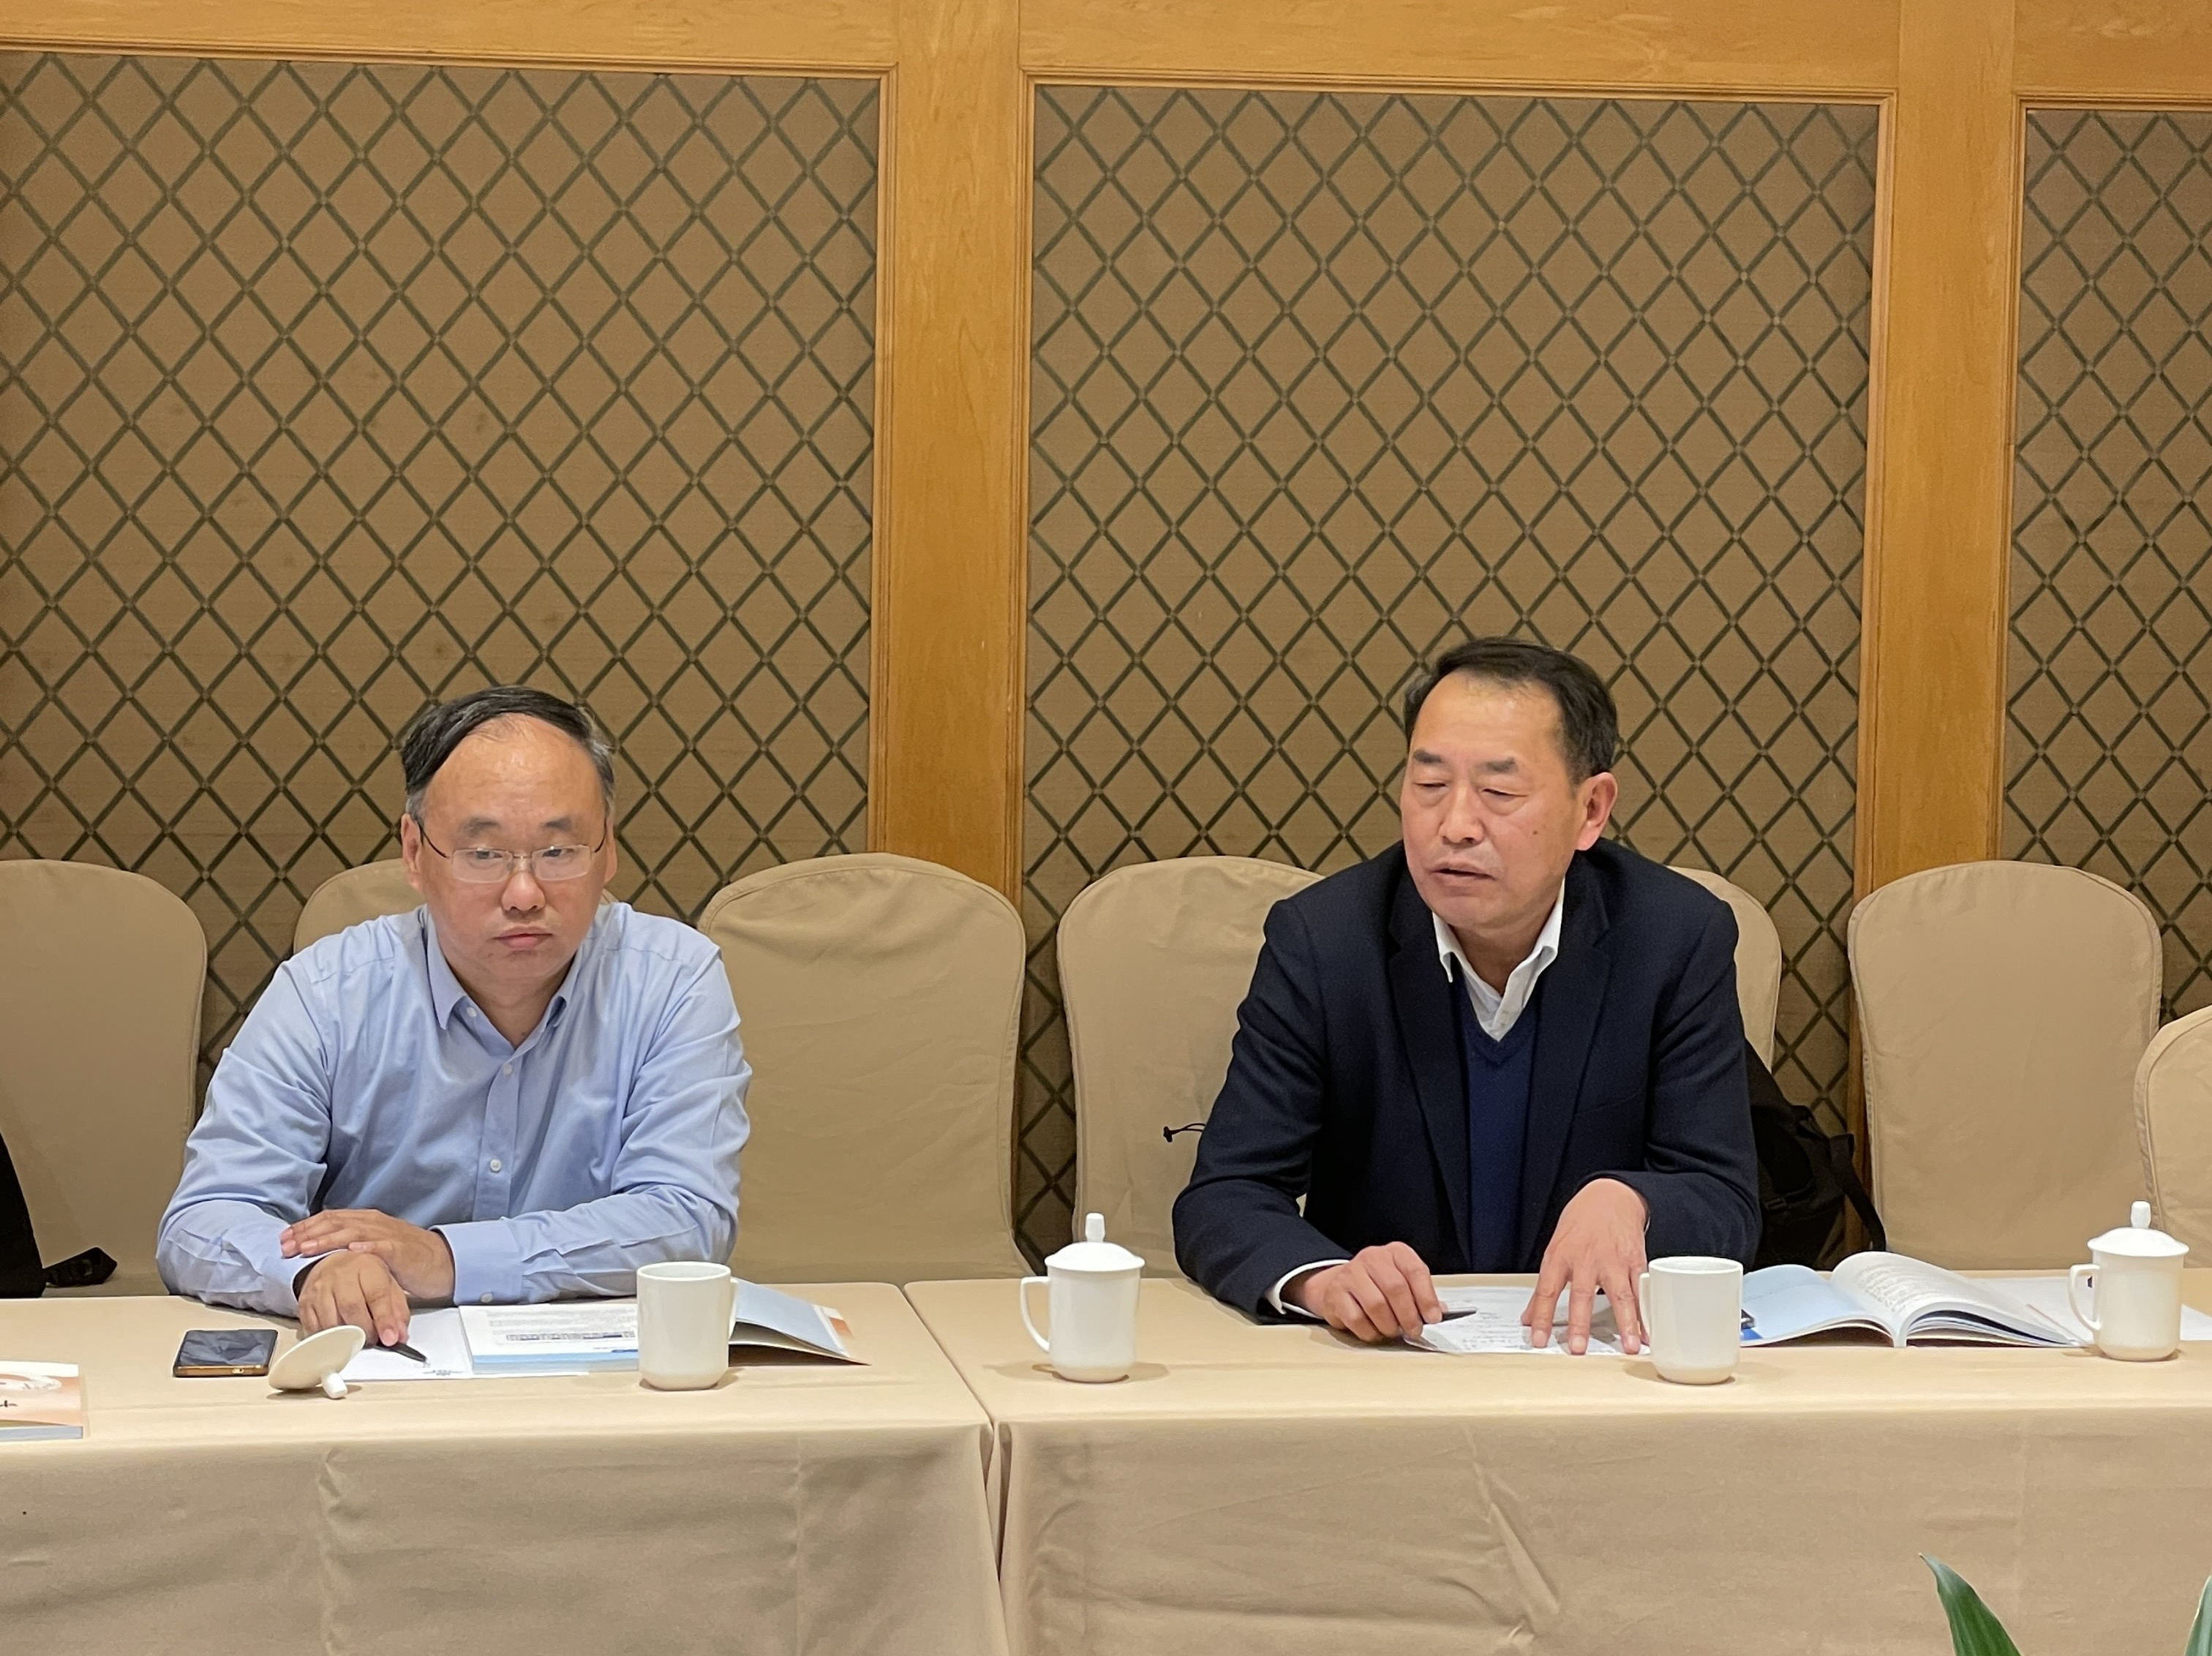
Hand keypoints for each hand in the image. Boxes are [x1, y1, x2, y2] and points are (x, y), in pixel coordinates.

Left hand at [281, 1209, 455, 1300]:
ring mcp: (387, 1234)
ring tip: (308, 1248)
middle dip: (307, 1233)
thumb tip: (319, 1251)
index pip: (328, 1218)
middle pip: (335, 1222)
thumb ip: (349, 1244)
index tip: (283, 1239)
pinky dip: (366, 1246)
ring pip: (353, 1231)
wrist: (440, 1262)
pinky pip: (382, 1246)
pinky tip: (352, 1249)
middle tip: (287, 1246)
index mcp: (365, 1221)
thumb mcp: (372, 1246)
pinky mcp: (401, 1249)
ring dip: (328, 1239)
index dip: (304, 1227)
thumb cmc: (405, 1258)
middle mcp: (373, 1223)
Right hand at [296, 1251, 411, 1344]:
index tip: (390, 1339)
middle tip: (373, 1340)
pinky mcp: (305, 1303)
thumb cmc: (364, 1275)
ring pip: (331, 1321)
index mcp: (367, 1266)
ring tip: (357, 1340)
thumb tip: (400, 1336)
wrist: (333, 1263)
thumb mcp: (388, 1284)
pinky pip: (314, 1329)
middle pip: (351, 1308)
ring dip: (346, 1339)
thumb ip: (397, 1310)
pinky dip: (328, 1340)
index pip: (377, 1295)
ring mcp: (320, 1288)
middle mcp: (340, 1275)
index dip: (384, 1320)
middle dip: (365, 1332)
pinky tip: (338, 1339)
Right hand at [1287, 1242, 1442, 1341]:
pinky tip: (1375, 1331)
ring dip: (1389, 1325)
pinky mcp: (1336, 1293)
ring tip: (1393, 1330)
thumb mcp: (1403, 1281)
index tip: (1433, 1318)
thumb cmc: (1378, 1285)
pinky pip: (1357, 1319)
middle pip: (1396, 1288)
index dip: (1427, 1297)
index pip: (1415, 1271)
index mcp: (1395, 1253)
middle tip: (1414, 1330)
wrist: (1340, 1285)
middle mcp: (1372, 1258)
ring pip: (1376, 1305)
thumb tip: (1439, 1313)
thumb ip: (1421, 1295)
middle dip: (1409, 1316)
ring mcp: (1351, 1274)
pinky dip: (1370, 1331)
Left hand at [1523, 1178, 1649, 1353]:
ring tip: (1628, 1347)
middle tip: (1578, 1348)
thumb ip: (1544, 1285)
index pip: (1547, 1291)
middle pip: (1582, 1295)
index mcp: (1560, 1256)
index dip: (1542, 1317)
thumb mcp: (1555, 1248)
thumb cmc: (1581, 1223)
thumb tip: (1529, 1317)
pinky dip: (1645, 1313)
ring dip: (1624, 1323)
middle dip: (1580, 1324)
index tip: (1539, 1339)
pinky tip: (1648, 1332)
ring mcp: (1613, 1261)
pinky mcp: (1634, 1261)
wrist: (1610, 1197)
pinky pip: (1640, 1291)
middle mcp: (1586, 1259)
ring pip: (1619, 1295)